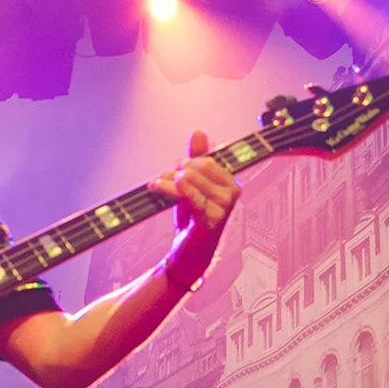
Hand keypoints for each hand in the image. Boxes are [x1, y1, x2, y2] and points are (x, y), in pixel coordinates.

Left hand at [149, 130, 240, 284]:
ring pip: (189, 179)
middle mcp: (232, 193)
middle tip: (162, 182)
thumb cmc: (192, 221)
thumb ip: (196, 159)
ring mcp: (224, 208)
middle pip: (197, 167)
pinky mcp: (210, 220)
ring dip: (166, 181)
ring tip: (156, 187)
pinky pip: (188, 196)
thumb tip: (199, 132)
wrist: (189, 255)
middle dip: (175, 171)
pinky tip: (157, 188)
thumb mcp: (193, 186)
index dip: (186, 163)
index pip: (206, 160)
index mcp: (231, 183)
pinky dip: (169, 189)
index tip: (174, 173)